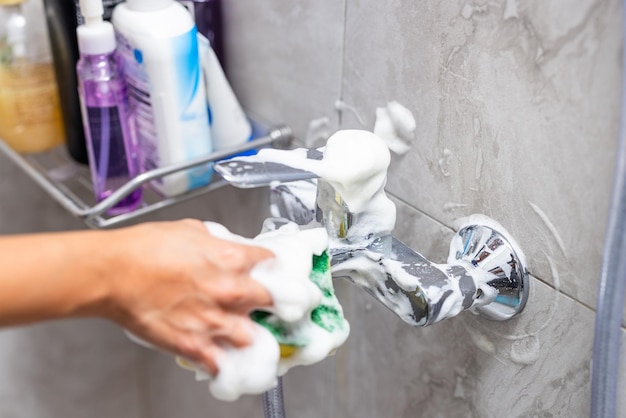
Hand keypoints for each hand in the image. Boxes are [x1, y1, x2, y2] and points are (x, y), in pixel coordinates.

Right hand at [105, 219, 273, 374]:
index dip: (272, 267)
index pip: (272, 264)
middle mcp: (230, 291)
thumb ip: (218, 243)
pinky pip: (221, 362)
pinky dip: (222, 360)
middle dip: (270, 301)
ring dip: (248, 333)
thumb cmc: (143, 248)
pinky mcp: (194, 345)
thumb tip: (226, 249)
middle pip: (273, 301)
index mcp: (231, 258)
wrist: (111, 272)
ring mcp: (214, 321)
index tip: (270, 272)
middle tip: (264, 303)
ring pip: (253, 336)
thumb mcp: (191, 230)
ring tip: (239, 329)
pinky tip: (219, 353)